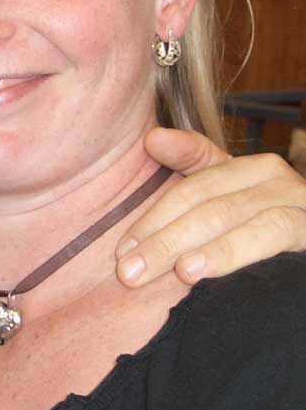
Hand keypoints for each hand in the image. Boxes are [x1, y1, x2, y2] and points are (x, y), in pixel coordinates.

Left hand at [116, 127, 305, 285]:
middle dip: (162, 240)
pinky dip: (232, 250)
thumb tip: (152, 137)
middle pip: (205, 205)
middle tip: (129, 272)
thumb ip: (191, 166)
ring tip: (170, 271)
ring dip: (194, 246)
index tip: (122, 249)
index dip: (153, 219)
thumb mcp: (227, 199)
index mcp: (246, 168)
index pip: (189, 189)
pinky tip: (201, 270)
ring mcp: (296, 200)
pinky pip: (271, 232)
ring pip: (232, 216)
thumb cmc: (266, 228)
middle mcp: (272, 177)